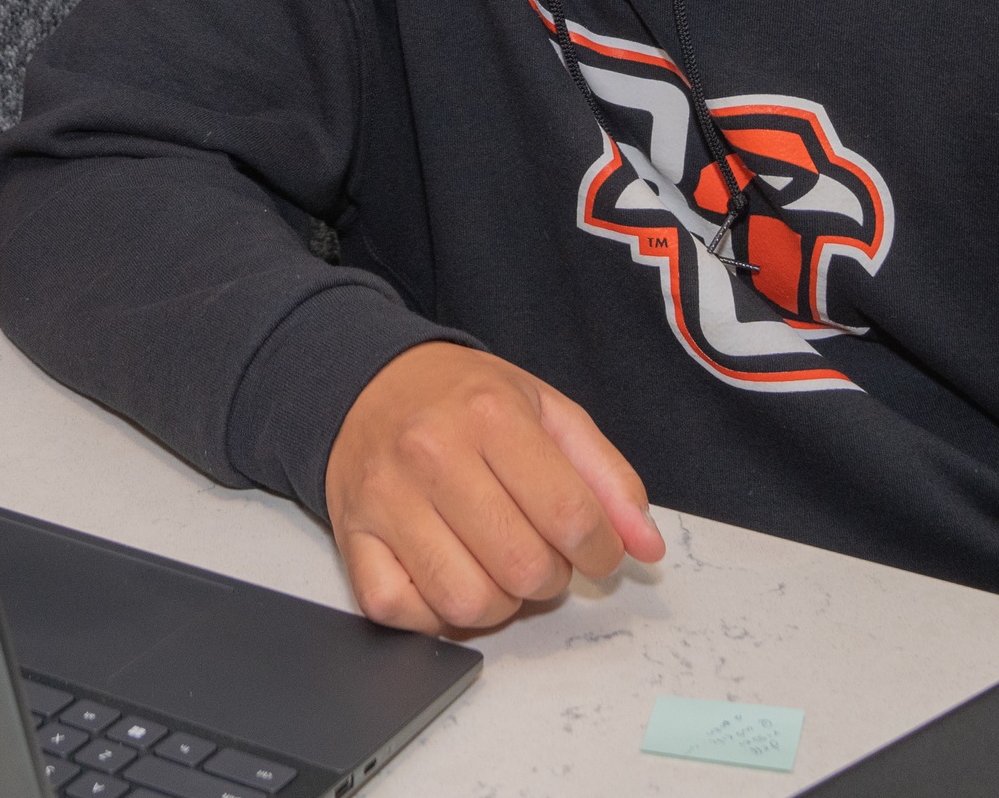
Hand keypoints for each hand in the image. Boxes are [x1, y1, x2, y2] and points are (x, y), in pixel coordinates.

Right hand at [323, 343, 661, 634]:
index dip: (601, 551)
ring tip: (499, 567)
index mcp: (491, 414)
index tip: (598, 551)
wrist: (367, 383)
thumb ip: (607, 477)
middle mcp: (432, 454)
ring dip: (500, 603)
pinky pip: (400, 613)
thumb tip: (646, 547)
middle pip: (524, 567)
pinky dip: (435, 615)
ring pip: (467, 602)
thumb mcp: (547, 411)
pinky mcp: (352, 538)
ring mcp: (386, 500)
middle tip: (544, 553)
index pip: (571, 516)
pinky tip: (450, 577)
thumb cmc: (464, 401)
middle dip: (552, 577)